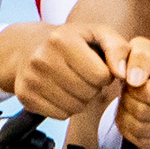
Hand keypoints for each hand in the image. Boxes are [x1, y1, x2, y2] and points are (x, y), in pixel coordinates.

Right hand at [0, 22, 145, 121]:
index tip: (95, 66)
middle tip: (83, 75)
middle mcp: (42, 58)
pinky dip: (65, 107)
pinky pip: (60, 115)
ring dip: (80, 99)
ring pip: (74, 107)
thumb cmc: (70, 41)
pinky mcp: (25, 95)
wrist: (27, 47)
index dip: (104, 74)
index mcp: (62, 40)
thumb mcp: (97, 34)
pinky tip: (60, 92)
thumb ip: (118, 49)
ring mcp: (31, 78)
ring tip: (72, 83)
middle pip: (87, 92)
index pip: (100, 75)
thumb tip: (124, 74)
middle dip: (92, 87)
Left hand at [111, 43, 149, 148]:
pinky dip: (131, 133)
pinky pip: (145, 144)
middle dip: (127, 102)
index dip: (131, 88)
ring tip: (129, 104)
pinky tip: (133, 118)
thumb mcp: (144, 49)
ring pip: (141, 131)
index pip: (147, 94)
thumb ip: (139, 56)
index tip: (131, 81)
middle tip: (128, 94)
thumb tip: (134, 79)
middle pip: (143, 113)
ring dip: (125, 117)